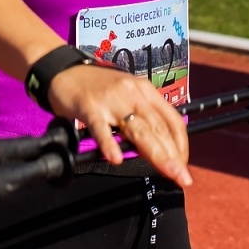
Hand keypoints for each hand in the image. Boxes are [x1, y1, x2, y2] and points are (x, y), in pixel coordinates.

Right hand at [45, 64, 192, 187]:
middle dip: (173, 155)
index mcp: (145, 91)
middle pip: (158, 127)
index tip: (183, 165)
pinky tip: (116, 159)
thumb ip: (142, 118)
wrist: (65, 70)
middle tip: (182, 177)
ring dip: (155, 153)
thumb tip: (159, 150)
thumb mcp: (127, 96)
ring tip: (166, 171)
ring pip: (137, 128)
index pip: (172, 119)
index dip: (181, 144)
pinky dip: (109, 144)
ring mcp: (111, 100)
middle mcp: (132, 93)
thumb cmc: (98, 87)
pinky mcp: (89, 106)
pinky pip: (100, 127)